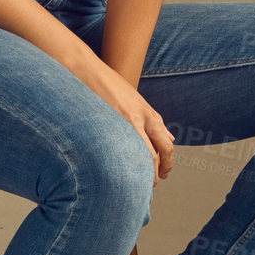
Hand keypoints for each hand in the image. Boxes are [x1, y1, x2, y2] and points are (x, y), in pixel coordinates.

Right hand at [75, 56, 175, 186]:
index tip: (164, 174)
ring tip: (135, 185)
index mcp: (149, 113)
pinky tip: (118, 174)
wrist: (85, 69)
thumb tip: (170, 138)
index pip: (166, 145)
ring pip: (140, 156)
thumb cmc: (109, 84)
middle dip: (157, 173)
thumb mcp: (136, 100)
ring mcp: (124, 122)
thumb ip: (153, 121)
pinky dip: (122, 165)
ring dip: (141, 174)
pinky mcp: (107, 124)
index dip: (168, 163)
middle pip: (157, 154)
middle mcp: (141, 118)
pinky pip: (119, 151)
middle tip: (153, 185)